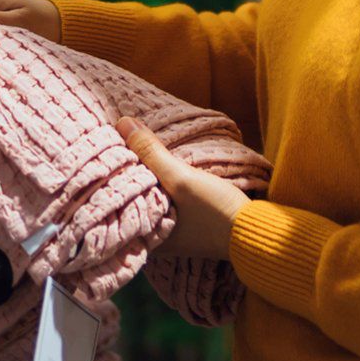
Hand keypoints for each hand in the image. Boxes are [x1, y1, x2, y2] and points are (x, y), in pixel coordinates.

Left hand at [119, 116, 249, 260]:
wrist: (257, 231)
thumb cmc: (215, 212)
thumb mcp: (181, 179)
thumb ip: (151, 152)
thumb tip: (122, 123)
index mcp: (144, 236)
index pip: (115, 200)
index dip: (109, 174)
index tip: (102, 150)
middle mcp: (153, 238)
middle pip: (132, 196)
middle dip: (126, 173)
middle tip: (114, 144)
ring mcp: (171, 231)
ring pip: (150, 195)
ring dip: (145, 175)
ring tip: (133, 147)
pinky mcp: (187, 222)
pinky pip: (165, 197)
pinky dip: (161, 181)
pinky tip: (159, 164)